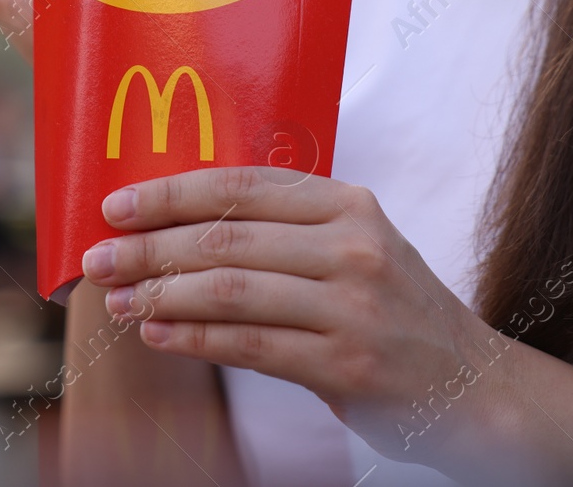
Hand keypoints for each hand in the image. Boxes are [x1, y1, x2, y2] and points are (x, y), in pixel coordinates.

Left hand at [80, 167, 505, 464]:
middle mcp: (352, 247)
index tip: (115, 205)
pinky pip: (250, 345)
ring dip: (162, 295)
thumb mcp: (355, 246)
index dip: (170, 194)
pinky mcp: (347, 365)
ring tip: (119, 300)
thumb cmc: (395, 310)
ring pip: (230, 291)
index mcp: (347, 204)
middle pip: (226, 237)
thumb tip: (177, 224)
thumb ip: (284, 229)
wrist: (474, 386)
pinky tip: (157, 334)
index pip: (240, 187)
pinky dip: (194, 339)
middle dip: (150, 248)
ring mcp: (353, 307)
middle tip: (98, 258)